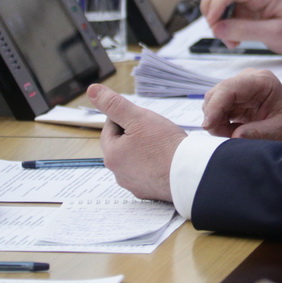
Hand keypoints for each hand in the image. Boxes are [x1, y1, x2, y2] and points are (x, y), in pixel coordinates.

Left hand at [88, 84, 185, 202]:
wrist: (189, 174)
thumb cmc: (164, 145)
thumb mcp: (138, 118)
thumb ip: (114, 104)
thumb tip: (93, 90)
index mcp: (112, 155)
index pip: (110, 128)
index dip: (127, 117)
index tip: (143, 117)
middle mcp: (118, 173)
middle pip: (122, 145)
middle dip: (136, 134)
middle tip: (156, 130)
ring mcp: (134, 185)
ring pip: (134, 160)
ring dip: (144, 151)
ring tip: (163, 145)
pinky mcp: (149, 192)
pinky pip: (147, 174)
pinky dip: (154, 166)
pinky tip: (167, 161)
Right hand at [200, 0, 281, 54]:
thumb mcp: (275, 34)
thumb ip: (246, 30)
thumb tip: (218, 28)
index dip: (218, 3)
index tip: (214, 22)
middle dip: (211, 7)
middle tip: (217, 29)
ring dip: (216, 19)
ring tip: (229, 40)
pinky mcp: (245, 9)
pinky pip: (225, 13)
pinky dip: (223, 26)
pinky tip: (234, 40)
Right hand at [203, 69, 281, 140]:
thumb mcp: (280, 132)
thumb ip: (258, 133)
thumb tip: (235, 136)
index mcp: (263, 81)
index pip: (229, 88)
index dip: (215, 107)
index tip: (208, 126)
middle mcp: (249, 79)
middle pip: (217, 93)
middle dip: (214, 116)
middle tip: (226, 136)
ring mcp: (241, 86)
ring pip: (213, 100)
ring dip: (216, 120)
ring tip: (234, 133)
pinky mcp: (236, 96)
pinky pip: (217, 107)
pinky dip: (219, 121)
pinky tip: (233, 130)